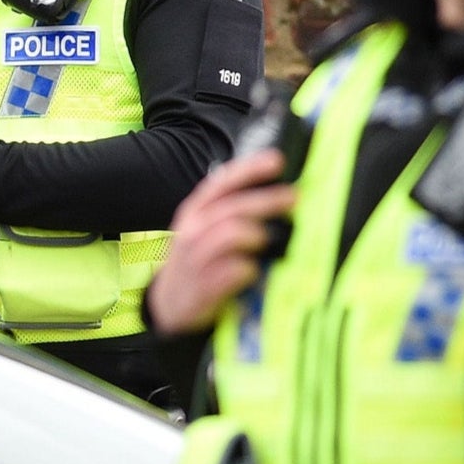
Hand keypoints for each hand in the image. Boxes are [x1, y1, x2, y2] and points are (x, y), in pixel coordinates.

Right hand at [144, 149, 296, 334]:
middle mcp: (192, 229)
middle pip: (232, 206)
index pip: (221, 183)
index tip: (276, 161)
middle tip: (292, 197)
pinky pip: (236, 269)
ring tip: (268, 240)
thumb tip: (276, 194)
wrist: (170, 303)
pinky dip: (251, 269)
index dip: (249, 169)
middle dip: (266, 199)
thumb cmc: (198, 261)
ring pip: (232, 233)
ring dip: (257, 235)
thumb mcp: (204, 229)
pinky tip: (254, 272)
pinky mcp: (204, 284)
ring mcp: (196, 257)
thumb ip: (231, 212)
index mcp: (195, 210)